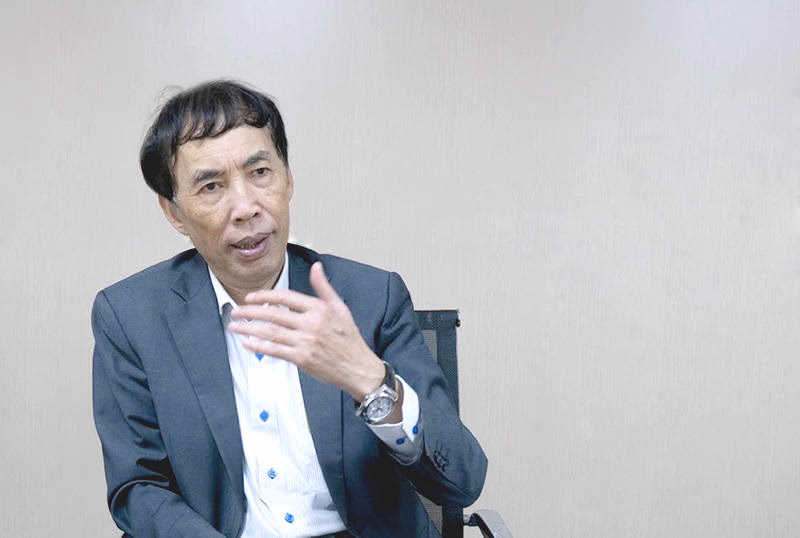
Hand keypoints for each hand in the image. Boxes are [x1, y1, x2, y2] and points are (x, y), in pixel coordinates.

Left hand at [227, 261, 384, 400]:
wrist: (358, 367)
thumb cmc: (349, 339)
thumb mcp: (340, 308)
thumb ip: (324, 287)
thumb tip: (317, 268)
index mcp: (319, 309)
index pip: (286, 297)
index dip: (265, 295)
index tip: (251, 297)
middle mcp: (311, 324)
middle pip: (273, 314)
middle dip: (250, 311)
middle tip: (236, 310)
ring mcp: (305, 342)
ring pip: (270, 332)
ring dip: (249, 328)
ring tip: (235, 326)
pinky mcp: (302, 358)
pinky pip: (275, 350)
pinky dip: (258, 346)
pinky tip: (248, 342)